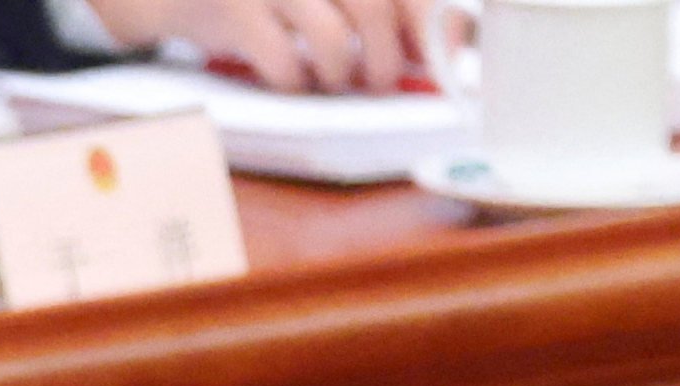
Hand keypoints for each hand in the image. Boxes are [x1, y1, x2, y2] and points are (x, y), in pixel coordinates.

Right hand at [89, 0, 419, 88]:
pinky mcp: (235, 10)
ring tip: (333, 80)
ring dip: (342, 74)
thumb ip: (380, 8)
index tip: (444, 59)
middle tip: (380, 81)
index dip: (436, 22)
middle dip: (386, 58)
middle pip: (376, 8)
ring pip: (335, 39)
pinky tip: (292, 80)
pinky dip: (296, 83)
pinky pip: (284, 63)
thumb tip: (444, 40)